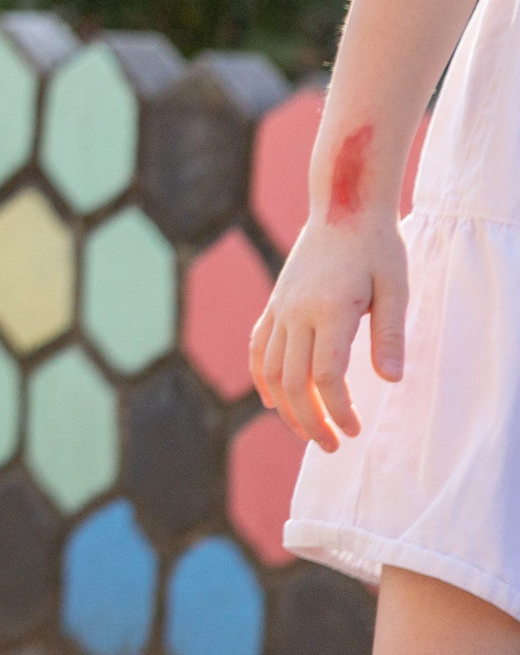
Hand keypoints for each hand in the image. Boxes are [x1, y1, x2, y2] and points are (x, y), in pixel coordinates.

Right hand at [249, 212, 408, 449]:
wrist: (343, 207)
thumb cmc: (377, 247)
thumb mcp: (396, 288)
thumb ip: (389, 335)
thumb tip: (391, 381)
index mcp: (327, 310)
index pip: (325, 376)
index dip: (337, 410)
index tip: (355, 431)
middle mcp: (295, 312)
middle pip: (292, 381)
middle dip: (311, 420)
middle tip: (334, 447)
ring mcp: (280, 308)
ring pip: (270, 370)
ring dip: (286, 407)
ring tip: (308, 432)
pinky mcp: (275, 304)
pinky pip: (258, 347)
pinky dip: (261, 378)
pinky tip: (272, 400)